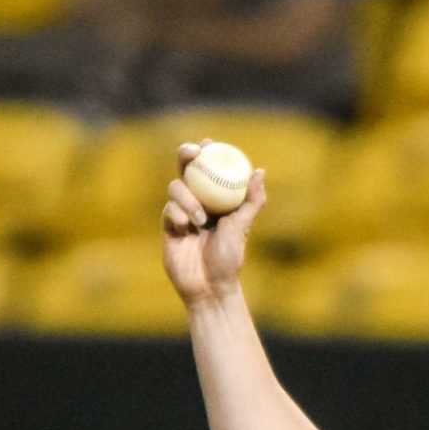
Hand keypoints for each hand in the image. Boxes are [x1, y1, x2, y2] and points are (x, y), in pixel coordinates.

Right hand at [161, 139, 264, 311]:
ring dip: (187, 197)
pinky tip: (186, 228)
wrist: (210, 286)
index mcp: (216, 199)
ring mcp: (180, 212)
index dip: (207, 151)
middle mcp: (197, 201)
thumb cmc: (229, 259)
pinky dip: (178, 215)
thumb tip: (260, 171)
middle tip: (193, 153)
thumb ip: (252, 200)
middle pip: (185, 169)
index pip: (209, 168)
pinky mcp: (168, 225)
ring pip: (176, 187)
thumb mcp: (242, 227)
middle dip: (186, 155)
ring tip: (201, 219)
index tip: (210, 143)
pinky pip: (169, 209)